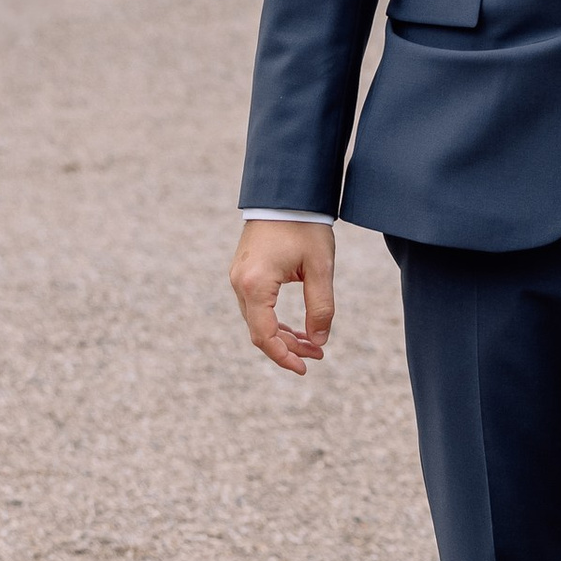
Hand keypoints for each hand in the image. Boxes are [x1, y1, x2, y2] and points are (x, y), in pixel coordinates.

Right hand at [231, 219, 337, 374]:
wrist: (287, 192)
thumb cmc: (305, 225)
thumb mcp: (320, 267)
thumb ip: (321, 307)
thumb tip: (320, 340)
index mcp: (255, 284)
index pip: (264, 335)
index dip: (284, 356)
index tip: (305, 368)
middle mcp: (240, 284)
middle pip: (260, 331)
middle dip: (289, 347)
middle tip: (319, 354)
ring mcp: (239, 277)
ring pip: (257, 320)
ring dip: (283, 335)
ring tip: (313, 343)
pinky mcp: (244, 272)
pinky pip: (256, 306)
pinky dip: (275, 320)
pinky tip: (296, 327)